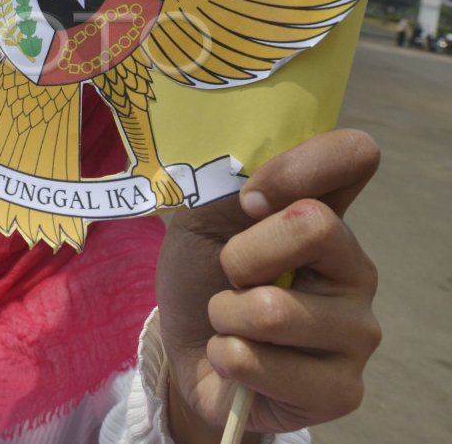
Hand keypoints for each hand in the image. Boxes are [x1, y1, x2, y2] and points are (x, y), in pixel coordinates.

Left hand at [157, 129, 380, 442]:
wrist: (189, 352)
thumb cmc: (201, 277)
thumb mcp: (200, 219)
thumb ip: (230, 188)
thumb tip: (261, 194)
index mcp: (327, 216)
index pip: (354, 156)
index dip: (296, 166)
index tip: (248, 199)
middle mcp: (355, 269)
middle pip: (314, 225)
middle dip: (240, 255)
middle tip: (230, 276)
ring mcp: (358, 332)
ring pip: (275, 308)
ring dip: (225, 315)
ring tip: (228, 322)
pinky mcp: (342, 390)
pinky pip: (263, 365)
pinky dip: (226, 359)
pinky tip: (235, 361)